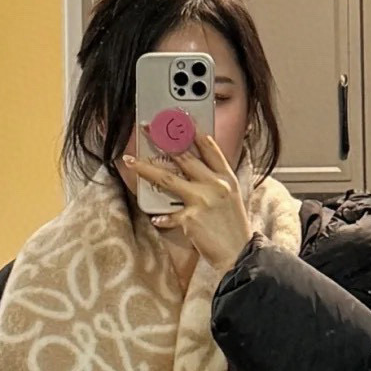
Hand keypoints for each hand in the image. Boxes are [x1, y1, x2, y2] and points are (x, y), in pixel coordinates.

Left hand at [120, 129, 252, 275]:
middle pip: (184, 156)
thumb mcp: (231, 196)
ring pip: (167, 179)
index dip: (192, 130)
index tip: (179, 118)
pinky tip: (156, 218)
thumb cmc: (233, 227)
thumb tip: (191, 168)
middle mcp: (214, 185)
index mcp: (226, 177)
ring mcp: (202, 200)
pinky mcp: (190, 219)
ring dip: (146, 168)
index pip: (209, 146)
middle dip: (162, 139)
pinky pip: (168, 215)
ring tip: (130, 161)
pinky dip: (161, 218)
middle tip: (146, 128)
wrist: (240, 253)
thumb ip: (214, 180)